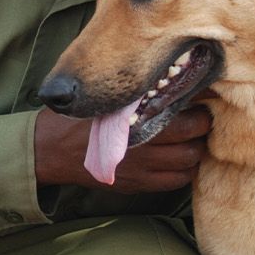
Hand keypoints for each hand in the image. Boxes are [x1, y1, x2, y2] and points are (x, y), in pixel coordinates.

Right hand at [36, 104, 211, 191]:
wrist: (51, 149)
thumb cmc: (77, 115)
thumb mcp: (103, 95)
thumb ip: (134, 87)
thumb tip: (168, 69)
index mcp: (135, 118)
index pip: (184, 107)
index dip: (200, 99)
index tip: (203, 90)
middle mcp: (143, 145)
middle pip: (195, 134)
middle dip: (202, 122)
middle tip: (200, 112)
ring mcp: (143, 168)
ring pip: (191, 160)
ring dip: (196, 148)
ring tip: (190, 137)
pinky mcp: (139, 185)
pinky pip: (176, 181)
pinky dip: (184, 170)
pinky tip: (178, 158)